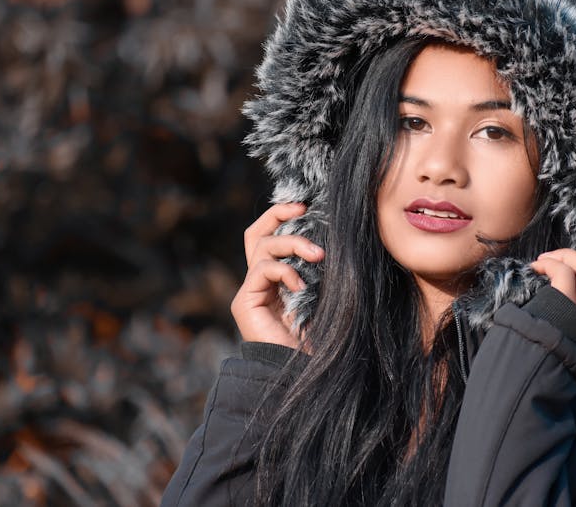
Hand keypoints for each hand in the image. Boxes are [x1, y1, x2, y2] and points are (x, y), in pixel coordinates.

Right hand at [230, 202, 323, 348]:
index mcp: (276, 278)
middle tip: (303, 208)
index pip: (270, 236)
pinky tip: (301, 285)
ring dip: (293, 244)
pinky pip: (261, 270)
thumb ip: (317, 266)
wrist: (306, 370)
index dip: (283, 216)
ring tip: (318, 255)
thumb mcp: (323, 291)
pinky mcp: (244, 303)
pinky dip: (284, 271)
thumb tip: (331, 233)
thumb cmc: (321, 335)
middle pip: (256, 233)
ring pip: (262, 247)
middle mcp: (259, 282)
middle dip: (278, 215)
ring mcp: (249, 292)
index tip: (309, 206)